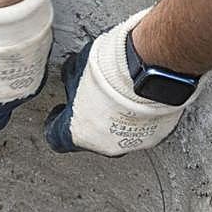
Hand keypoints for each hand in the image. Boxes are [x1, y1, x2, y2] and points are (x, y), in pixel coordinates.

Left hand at [44, 10, 198, 155]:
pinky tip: (140, 100)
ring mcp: (132, 143)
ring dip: (116, 121)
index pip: (57, 138)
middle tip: (95, 98)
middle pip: (90, 137)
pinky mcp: (155, 136)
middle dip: (90, 119)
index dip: (56, 122)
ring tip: (121, 96)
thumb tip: (70, 76)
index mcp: (78, 133)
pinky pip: (142, 130)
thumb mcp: (78, 66)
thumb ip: (70, 79)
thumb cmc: (112, 68)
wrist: (151, 65)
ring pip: (118, 135)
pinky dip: (140, 118)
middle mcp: (105, 146)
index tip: (60, 112)